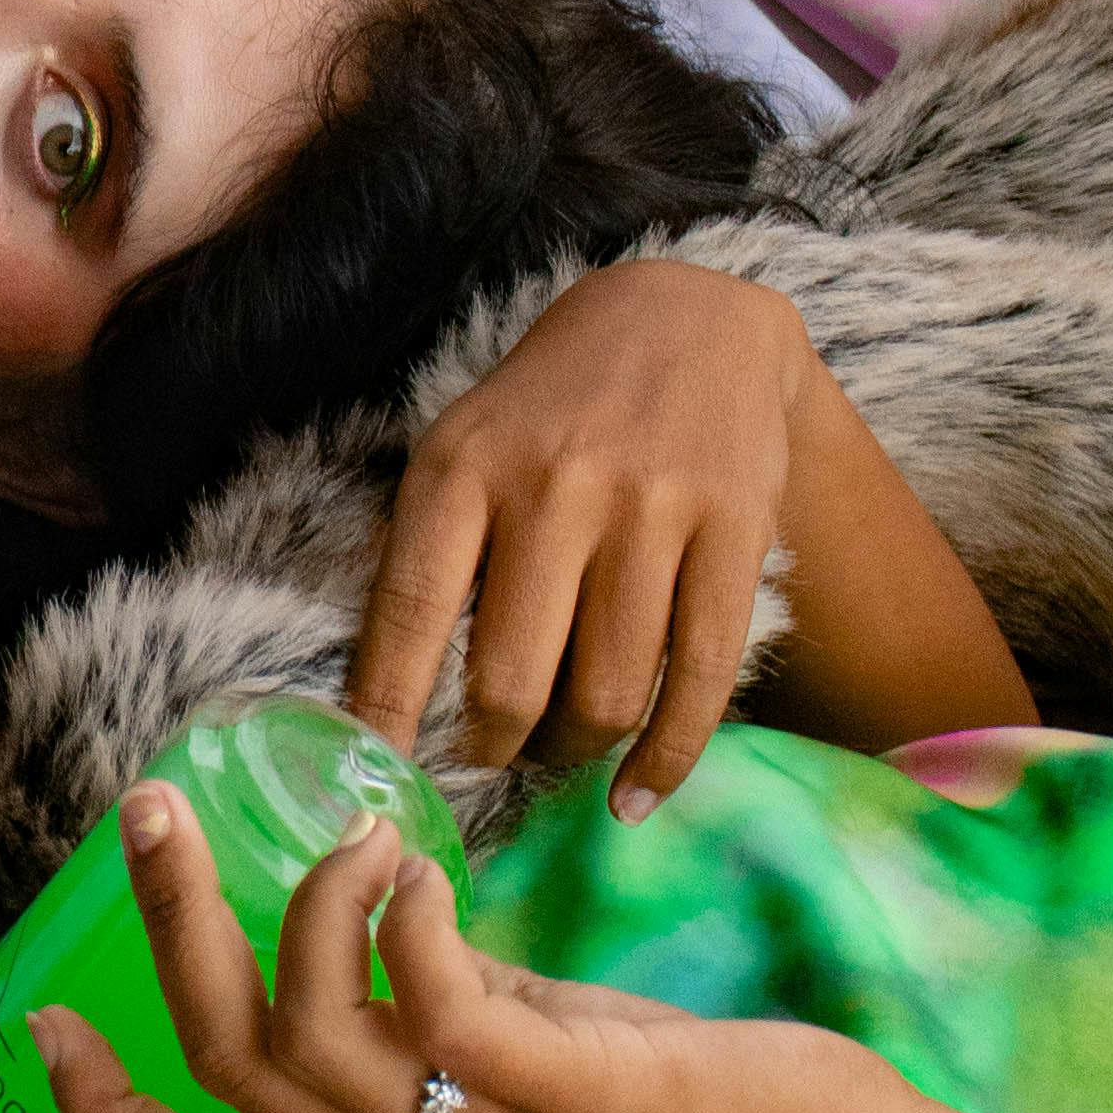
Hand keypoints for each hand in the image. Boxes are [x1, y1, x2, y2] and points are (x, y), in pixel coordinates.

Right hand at [32, 787, 904, 1112]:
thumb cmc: (678, 1107)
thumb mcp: (516, 1063)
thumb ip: (430, 1011)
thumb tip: (367, 911)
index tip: (43, 1019)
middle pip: (228, 1069)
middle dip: (168, 928)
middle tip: (150, 810)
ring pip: (306, 1041)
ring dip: (303, 902)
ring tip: (355, 828)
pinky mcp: (564, 1099)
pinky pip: (435, 1006)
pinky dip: (407, 913)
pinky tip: (421, 862)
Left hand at [345, 263, 814, 811]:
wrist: (686, 319)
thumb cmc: (549, 409)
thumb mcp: (463, 447)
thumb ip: (426, 553)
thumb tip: (386, 702)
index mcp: (465, 466)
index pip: (408, 615)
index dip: (386, 713)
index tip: (378, 776)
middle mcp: (556, 485)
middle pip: (513, 682)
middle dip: (493, 748)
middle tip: (488, 755)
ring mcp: (653, 508)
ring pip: (609, 692)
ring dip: (575, 749)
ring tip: (559, 745)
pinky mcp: (735, 531)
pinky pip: (700, 678)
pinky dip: (665, 758)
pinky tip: (635, 793)